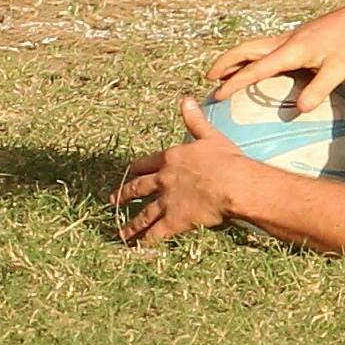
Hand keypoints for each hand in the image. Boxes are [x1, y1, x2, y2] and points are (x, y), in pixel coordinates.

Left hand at [111, 96, 247, 242]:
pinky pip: (155, 233)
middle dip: (123, 194)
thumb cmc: (226, 159)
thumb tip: (186, 99)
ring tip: (120, 232)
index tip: (128, 172)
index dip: (136, 168)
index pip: (146, 163)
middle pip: (137, 188)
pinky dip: (145, 240)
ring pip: (143, 214)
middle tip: (111, 200)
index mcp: (171, 158)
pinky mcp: (173, 221)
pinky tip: (137, 246)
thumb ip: (194, 120)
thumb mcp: (210, 136)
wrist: (233, 184)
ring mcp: (166, 201)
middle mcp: (163, 179)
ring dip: (130, 224)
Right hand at [205, 5, 344, 112]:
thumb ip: (319, 90)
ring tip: (227, 72)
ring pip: (256, 46)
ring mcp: (292, 37)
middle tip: (208, 78)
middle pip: (246, 49)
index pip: (255, 68)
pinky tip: (263, 68)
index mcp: (291, 50)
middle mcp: (286, 41)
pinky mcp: (300, 37)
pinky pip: (270, 47)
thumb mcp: (340, 70)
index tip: (216, 95)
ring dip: (238, 58)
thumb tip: (299, 109)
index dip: (234, 83)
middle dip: (226, 62)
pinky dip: (256, 57)